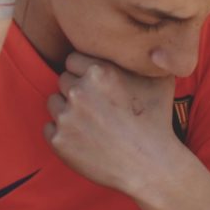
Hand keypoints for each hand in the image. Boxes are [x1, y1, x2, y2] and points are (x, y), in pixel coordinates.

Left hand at [45, 53, 176, 193]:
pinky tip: (84, 140)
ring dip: (67, 110)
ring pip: (54, 103)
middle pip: (63, 80)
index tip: (98, 86)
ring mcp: (66, 117)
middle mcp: (79, 90)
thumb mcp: (160, 80)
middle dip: (77, 91)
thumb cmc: (157, 121)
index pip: (72, 60)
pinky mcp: (58, 140)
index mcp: (99, 71)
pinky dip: (62, 134)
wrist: (150, 165)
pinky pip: (49, 129)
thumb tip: (149, 43)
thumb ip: (146, 57)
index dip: (85, 72)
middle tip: (97, 107)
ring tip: (91, 124)